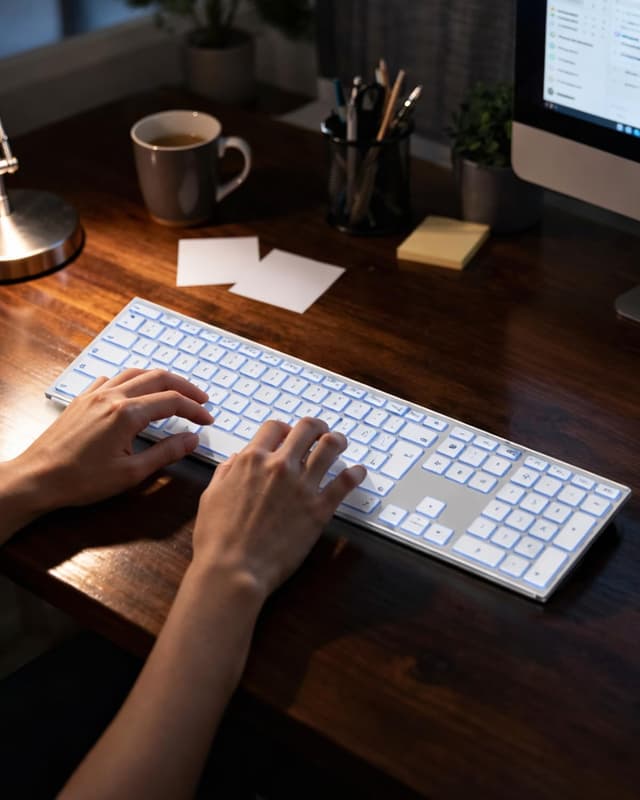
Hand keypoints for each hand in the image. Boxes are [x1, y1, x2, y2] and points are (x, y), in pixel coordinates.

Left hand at [13, 368, 212, 514]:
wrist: (38, 479)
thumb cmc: (81, 480)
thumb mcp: (131, 473)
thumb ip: (166, 452)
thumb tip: (191, 439)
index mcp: (127, 414)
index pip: (172, 401)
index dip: (195, 409)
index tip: (207, 419)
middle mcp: (112, 396)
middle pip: (158, 378)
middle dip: (184, 387)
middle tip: (201, 399)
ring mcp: (94, 395)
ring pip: (135, 373)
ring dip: (159, 379)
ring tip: (174, 391)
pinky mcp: (81, 399)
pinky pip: (111, 379)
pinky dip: (130, 381)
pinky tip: (133, 393)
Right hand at [192, 417, 365, 600]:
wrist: (234, 569)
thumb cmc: (218, 538)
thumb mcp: (212, 496)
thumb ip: (226, 472)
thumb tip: (236, 459)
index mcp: (252, 460)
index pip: (275, 427)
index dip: (284, 428)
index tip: (289, 434)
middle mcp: (280, 466)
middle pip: (307, 429)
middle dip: (316, 428)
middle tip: (321, 433)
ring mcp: (302, 486)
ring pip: (330, 447)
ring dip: (337, 441)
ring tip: (340, 444)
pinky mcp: (319, 509)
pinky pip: (344, 482)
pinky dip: (355, 473)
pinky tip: (359, 472)